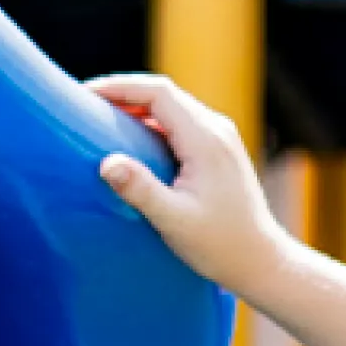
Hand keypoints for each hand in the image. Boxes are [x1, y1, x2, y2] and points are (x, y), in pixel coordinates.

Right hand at [87, 73, 290, 287]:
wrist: (260, 258)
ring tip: (102, 116)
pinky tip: (132, 138)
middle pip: (165, 94)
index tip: (86, 94)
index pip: (158, 93)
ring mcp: (221, 137)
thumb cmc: (219, 244)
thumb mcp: (174, 220)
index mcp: (205, 139)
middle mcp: (217, 129)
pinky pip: (181, 123)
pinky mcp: (219, 149)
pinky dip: (152, 123)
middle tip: (86, 103)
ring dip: (138, 106)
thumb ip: (140, 190)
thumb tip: (106, 163)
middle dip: (124, 93)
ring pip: (173, 107)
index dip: (120, 87)